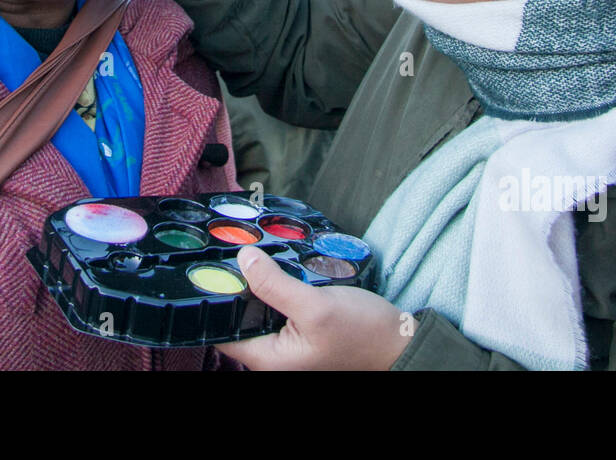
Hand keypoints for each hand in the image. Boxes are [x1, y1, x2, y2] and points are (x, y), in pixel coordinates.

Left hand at [216, 245, 411, 369]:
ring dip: (260, 287)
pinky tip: (283, 272)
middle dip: (239, 288)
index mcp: (269, 361)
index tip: (215, 268)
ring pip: (258, 313)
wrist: (400, 345)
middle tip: (241, 254)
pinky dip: (277, 292)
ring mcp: (287, 348)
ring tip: (260, 258)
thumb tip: (242, 260)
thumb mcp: (316, 305)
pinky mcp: (300, 336)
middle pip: (239, 320)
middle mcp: (274, 359)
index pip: (222, 332)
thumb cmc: (363, 333)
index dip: (216, 298)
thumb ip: (275, 285)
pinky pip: (277, 312)